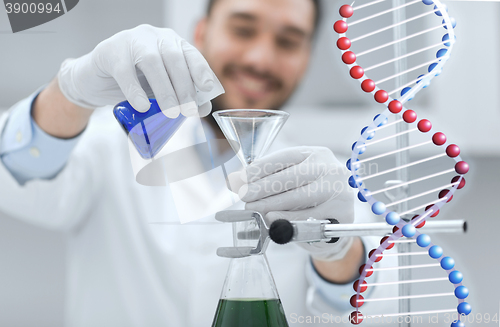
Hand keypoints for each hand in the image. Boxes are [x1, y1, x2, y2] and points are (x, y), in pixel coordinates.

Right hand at [57, 24, 222, 117]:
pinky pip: (124, 70)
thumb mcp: (160, 89)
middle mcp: (153, 37)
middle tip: (189, 110)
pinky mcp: (109, 52)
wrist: (96, 80)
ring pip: (151, 62)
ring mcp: (130, 41)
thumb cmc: (134, 83)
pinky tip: (142, 106)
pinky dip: (135, 91)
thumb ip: (181, 96)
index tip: (208, 89)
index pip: (190, 53)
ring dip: (164, 89)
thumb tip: (203, 109)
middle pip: (173, 57)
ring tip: (171, 112)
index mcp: (170, 43)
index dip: (200, 70)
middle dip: (184, 86)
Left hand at [230, 146, 354, 260]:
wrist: (337, 222)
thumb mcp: (294, 181)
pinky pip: (309, 216)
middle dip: (263, 186)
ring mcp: (339, 189)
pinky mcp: (342, 212)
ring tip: (253, 208)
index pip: (285, 157)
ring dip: (272, 203)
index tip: (241, 178)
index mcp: (316, 154)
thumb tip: (236, 181)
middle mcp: (330, 168)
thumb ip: (270, 178)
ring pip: (300, 196)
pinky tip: (272, 218)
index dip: (260, 167)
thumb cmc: (310, 198)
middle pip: (292, 176)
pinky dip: (287, 218)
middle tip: (244, 195)